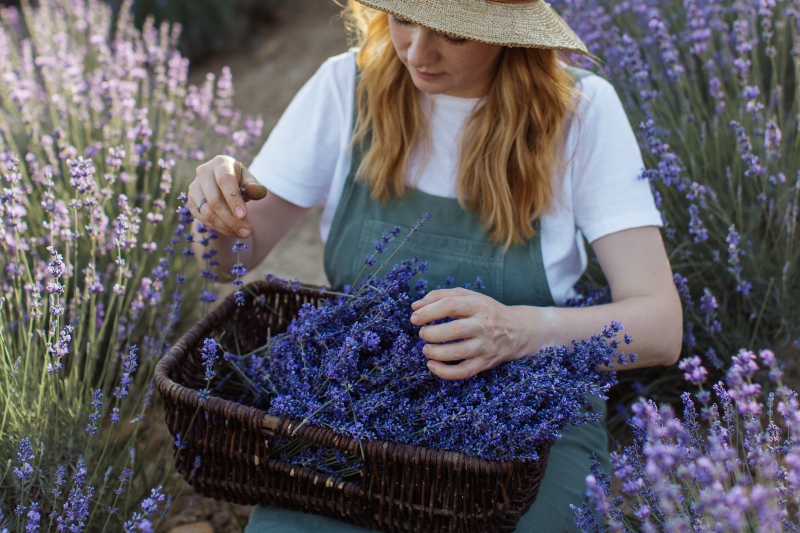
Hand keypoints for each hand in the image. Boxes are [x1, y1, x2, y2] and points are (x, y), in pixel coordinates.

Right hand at [188, 155, 268, 237]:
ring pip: (207, 212)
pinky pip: (203, 219)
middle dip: (232, 219)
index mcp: (220, 163)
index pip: (225, 181)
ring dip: (225, 227)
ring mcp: (195, 188)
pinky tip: (232, 232)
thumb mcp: (248, 180)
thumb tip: (262, 192)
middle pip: (215, 200)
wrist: (221, 185)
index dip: (234, 199)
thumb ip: (254, 187)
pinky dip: (218, 228)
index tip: (244, 215)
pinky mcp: (191, 202)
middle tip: (247, 232)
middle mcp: (203, 173)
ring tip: (242, 233)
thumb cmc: (238, 181)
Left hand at [410, 288, 534, 379]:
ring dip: (437, 352)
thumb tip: (415, 306)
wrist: (517, 330)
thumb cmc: (486, 311)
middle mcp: (484, 325)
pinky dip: (445, 372)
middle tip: (422, 333)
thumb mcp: (468, 297)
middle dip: (432, 333)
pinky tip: (432, 365)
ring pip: (459, 352)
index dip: (428, 312)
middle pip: (455, 330)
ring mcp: (485, 345)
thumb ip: (441, 296)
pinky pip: (464, 371)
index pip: (450, 305)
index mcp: (478, 305)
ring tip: (426, 349)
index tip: (415, 318)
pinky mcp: (485, 362)